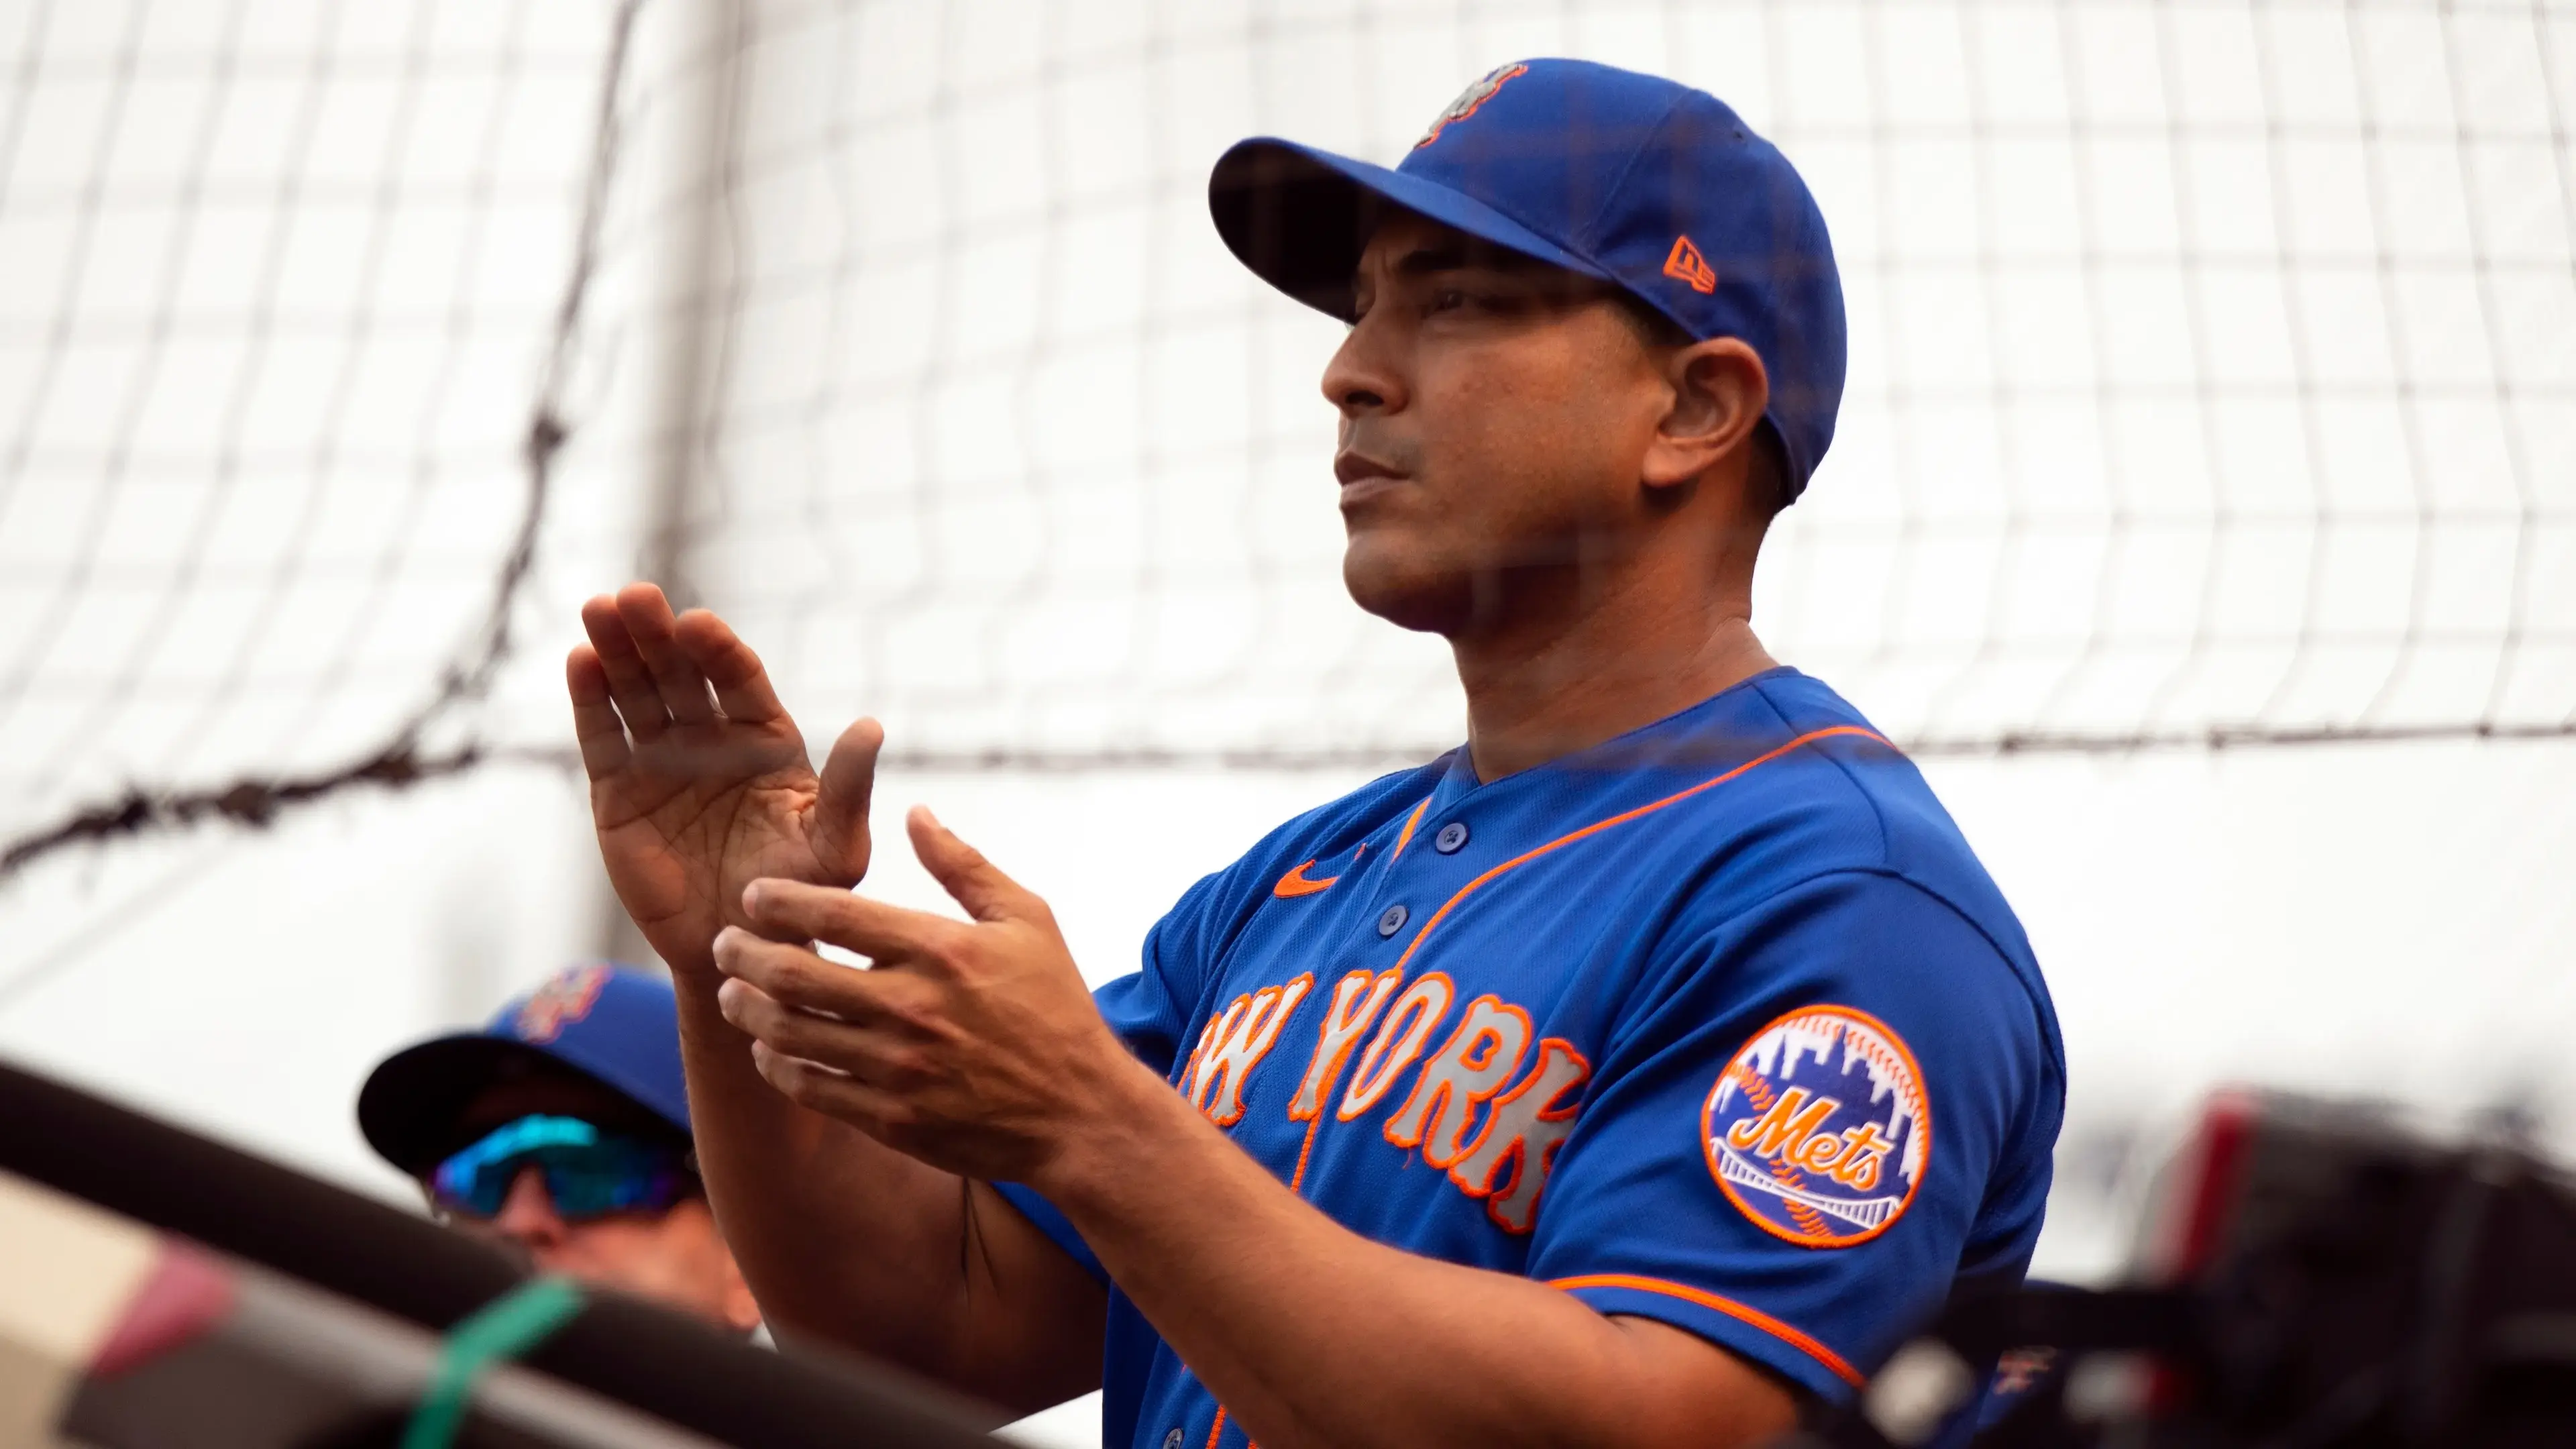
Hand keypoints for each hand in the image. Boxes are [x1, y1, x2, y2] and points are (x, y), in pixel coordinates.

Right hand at [569, 583, 880, 972]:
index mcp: (765, 739)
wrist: (737, 951)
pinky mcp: (618, 790)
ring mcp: (661, 759)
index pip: (739, 680)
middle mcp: (712, 738)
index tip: (698, 624)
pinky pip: (604, 737)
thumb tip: (872, 726)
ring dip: (617, 650)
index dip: (718, 650)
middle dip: (658, 634)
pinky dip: (591, 700)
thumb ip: (848, 790)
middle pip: (681, 673)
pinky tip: (581, 662)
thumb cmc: (797, 899)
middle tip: (637, 597)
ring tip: (599, 609)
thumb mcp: (835, 848)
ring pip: (637, 692)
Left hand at [709, 808, 1149, 1187]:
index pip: (833, 914)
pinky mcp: (892, 1119)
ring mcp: (897, 1069)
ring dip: (747, 1010)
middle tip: (725, 943)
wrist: (1080, 1112)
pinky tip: (769, 1048)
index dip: (779, 901)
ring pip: (789, 1035)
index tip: (754, 896)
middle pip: (793, 975)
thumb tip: (916, 812)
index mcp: (940, 951)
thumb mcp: (1027, 920)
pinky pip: (810, 1089)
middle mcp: (910, 1009)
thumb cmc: (1056, 1006)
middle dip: (743, 954)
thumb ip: (964, 866)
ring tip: (732, 993)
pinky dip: (776, 1065)